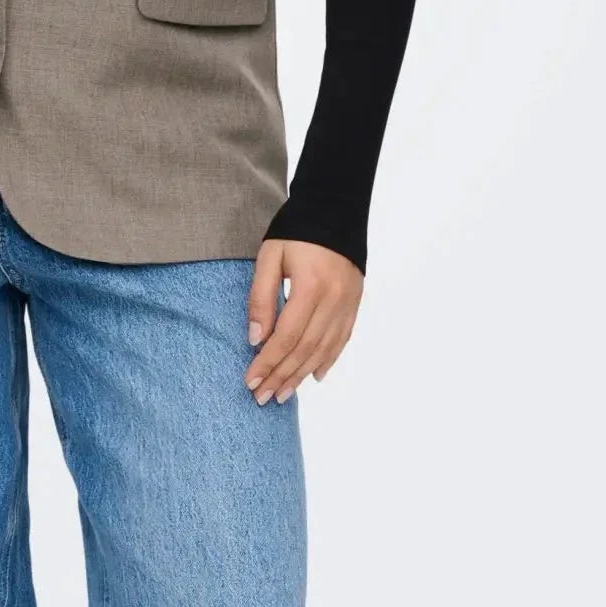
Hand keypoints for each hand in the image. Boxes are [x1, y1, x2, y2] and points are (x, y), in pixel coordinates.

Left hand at [243, 238, 362, 403]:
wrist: (335, 209)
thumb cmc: (295, 231)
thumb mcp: (270, 256)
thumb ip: (261, 297)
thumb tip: (255, 339)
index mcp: (310, 287)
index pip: (286, 336)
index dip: (267, 362)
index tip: (250, 380)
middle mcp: (333, 301)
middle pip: (305, 350)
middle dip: (281, 376)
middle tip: (262, 397)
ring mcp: (348, 304)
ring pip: (324, 350)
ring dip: (302, 375)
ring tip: (282, 394)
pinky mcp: (355, 304)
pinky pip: (341, 340)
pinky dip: (327, 360)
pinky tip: (314, 376)